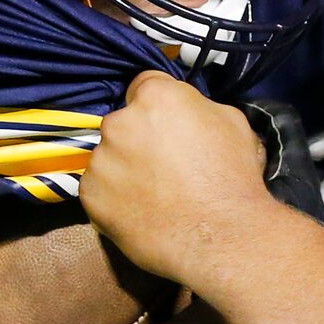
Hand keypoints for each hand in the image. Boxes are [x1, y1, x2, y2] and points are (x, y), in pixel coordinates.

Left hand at [83, 73, 273, 285]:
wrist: (220, 235)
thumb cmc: (233, 178)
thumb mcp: (231, 122)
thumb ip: (198, 107)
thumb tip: (187, 112)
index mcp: (155, 97)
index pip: (145, 87)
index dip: (159, 109)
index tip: (169, 129)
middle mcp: (119, 122)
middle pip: (124, 124)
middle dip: (139, 139)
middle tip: (164, 167)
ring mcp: (101, 159)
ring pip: (109, 157)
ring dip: (125, 169)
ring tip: (154, 195)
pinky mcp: (90, 194)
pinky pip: (99, 189)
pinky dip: (114, 198)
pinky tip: (141, 211)